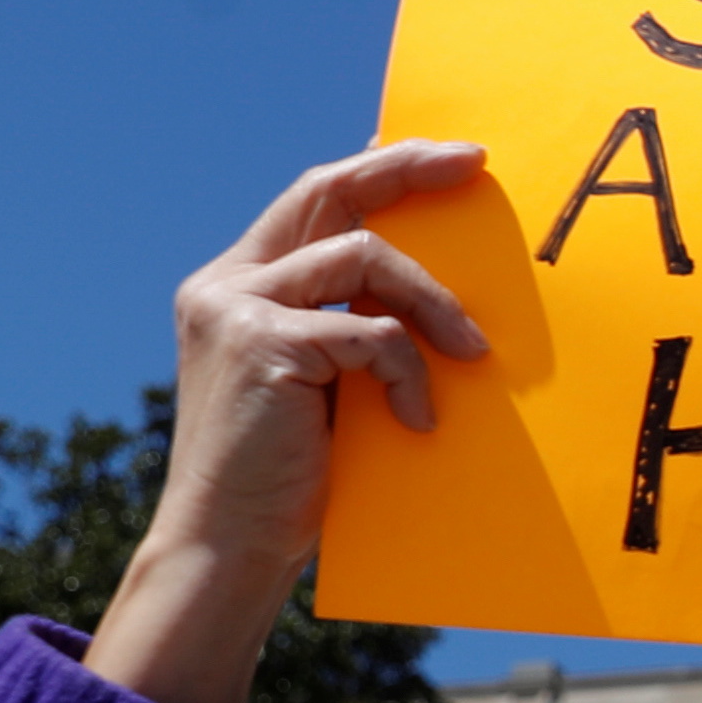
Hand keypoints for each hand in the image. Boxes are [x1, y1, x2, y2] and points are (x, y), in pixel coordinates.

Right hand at [89, 141, 493, 702]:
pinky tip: (418, 421)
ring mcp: (235, 309)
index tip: (445, 155)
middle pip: (328, 191)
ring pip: (363, 257)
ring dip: (433, 302)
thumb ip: (356, 327)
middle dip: (406, 168)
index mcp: (239, 286)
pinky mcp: (260, 346)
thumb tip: (442, 291)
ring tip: (473, 353)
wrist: (231, 547)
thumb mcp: (330, 384)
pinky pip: (369, 332)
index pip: (315, 199)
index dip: (378, 168)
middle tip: (475, 165)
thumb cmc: (293, 477)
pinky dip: (409, 371)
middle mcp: (226, 284)